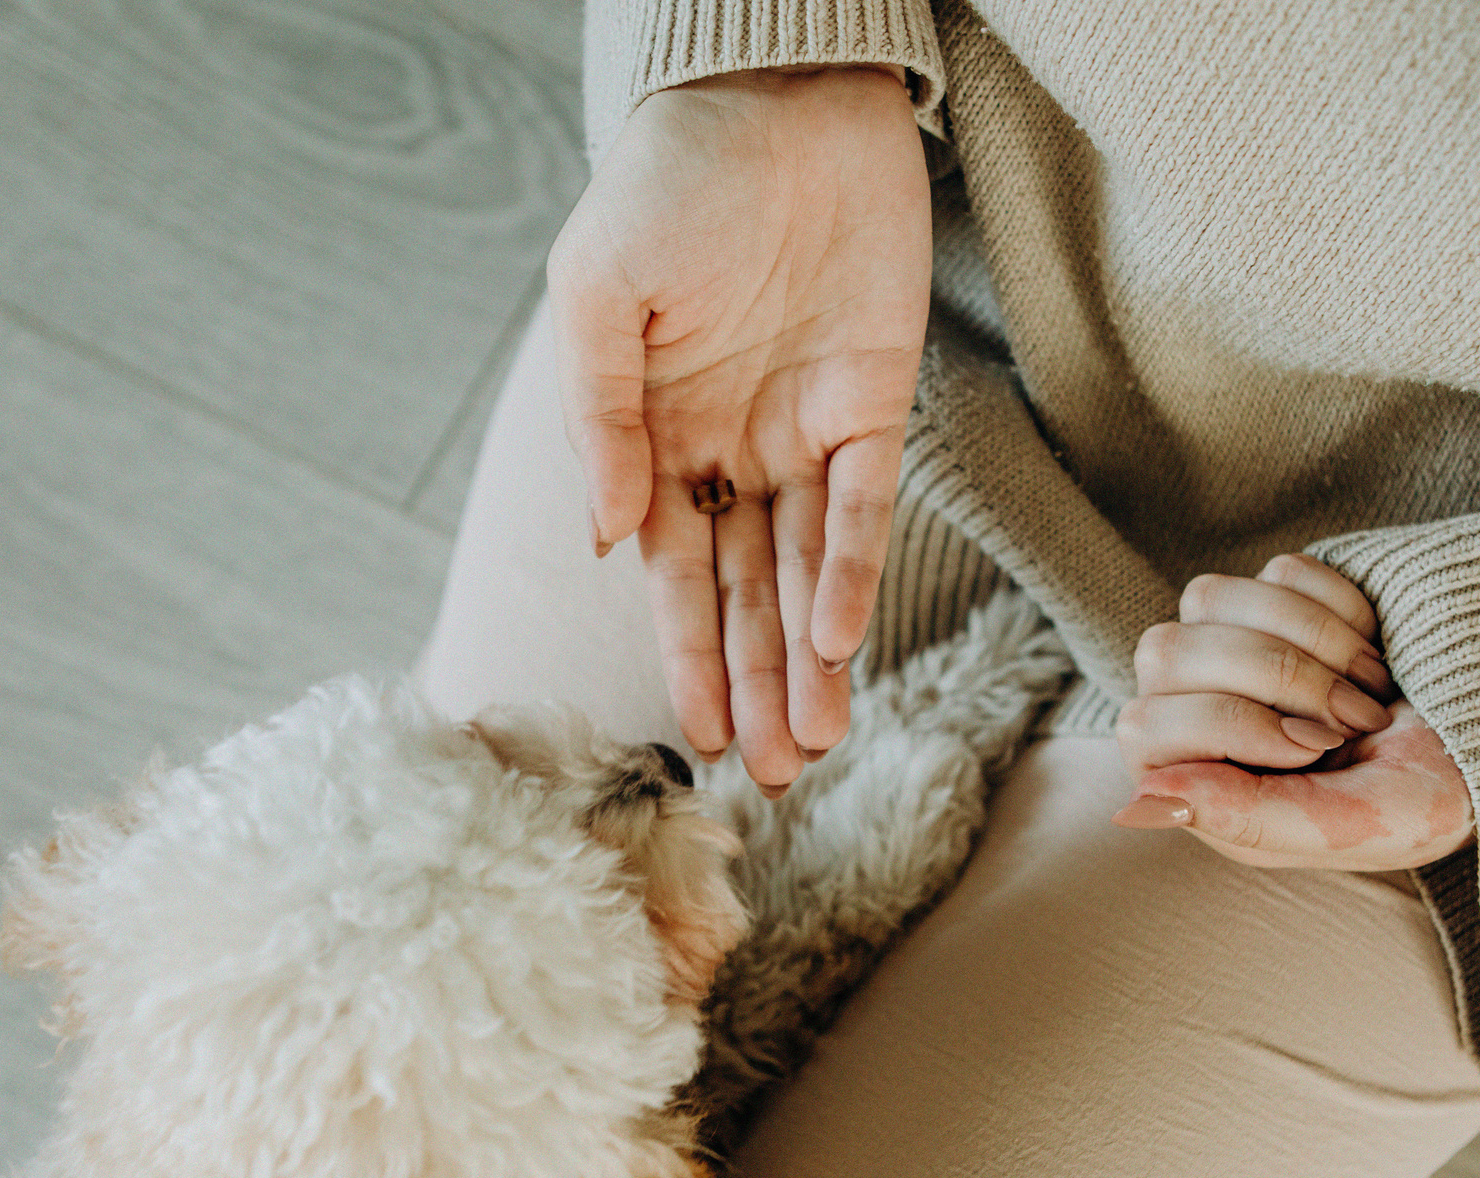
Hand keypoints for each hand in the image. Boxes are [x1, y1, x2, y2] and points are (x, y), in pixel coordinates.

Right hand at [546, 66, 930, 793]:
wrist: (772, 97)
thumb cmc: (666, 186)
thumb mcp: (599, 295)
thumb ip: (601, 419)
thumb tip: (603, 540)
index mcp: (655, 441)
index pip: (670, 575)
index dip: (684, 654)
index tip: (692, 737)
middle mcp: (732, 454)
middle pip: (746, 595)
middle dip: (756, 686)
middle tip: (770, 779)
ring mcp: (807, 433)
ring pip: (808, 572)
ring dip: (810, 657)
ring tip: (815, 742)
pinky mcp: (880, 402)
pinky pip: (866, 505)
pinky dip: (853, 570)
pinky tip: (842, 638)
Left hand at [1112, 555, 1474, 870]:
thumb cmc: (1410, 807)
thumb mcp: (1339, 827)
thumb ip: (1242, 818)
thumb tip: (1137, 803)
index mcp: (1191, 779)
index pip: (1145, 726)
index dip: (1232, 725)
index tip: (1316, 750)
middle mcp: (1192, 710)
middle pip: (1166, 652)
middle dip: (1276, 679)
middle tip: (1356, 720)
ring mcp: (1226, 647)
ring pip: (1207, 596)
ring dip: (1307, 639)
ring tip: (1369, 690)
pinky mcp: (1276, 598)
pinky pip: (1280, 568)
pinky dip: (1341, 608)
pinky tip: (1373, 653)